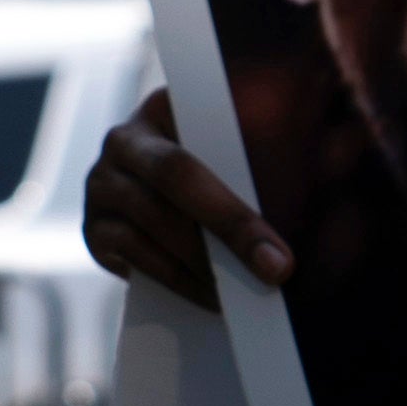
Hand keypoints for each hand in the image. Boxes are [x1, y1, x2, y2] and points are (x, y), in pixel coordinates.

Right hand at [82, 85, 294, 304]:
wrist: (168, 199)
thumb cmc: (218, 174)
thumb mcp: (234, 154)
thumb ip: (262, 158)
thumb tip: (313, 177)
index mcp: (161, 109)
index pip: (203, 138)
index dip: (238, 188)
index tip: (279, 231)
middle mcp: (122, 142)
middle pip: (175, 177)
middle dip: (230, 227)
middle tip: (276, 270)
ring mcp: (101, 186)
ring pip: (154, 222)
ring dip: (206, 262)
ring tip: (250, 292)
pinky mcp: (93, 229)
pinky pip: (135, 255)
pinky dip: (180, 280)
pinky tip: (214, 296)